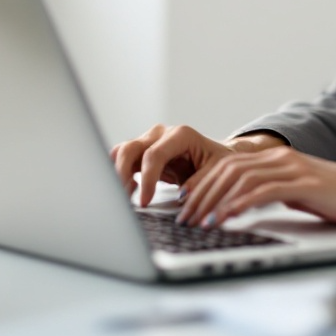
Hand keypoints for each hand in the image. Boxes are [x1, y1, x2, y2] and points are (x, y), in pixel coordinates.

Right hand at [110, 124, 241, 207]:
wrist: (215, 157)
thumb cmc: (217, 162)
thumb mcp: (217, 171)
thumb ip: (200, 181)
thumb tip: (183, 195)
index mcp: (181, 134)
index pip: (154, 155)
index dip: (147, 179)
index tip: (145, 201)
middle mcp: (161, 134)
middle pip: (130, 149)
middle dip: (122, 174)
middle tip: (124, 199)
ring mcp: (149, 141)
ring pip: (121, 153)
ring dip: (118, 174)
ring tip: (124, 196)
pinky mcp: (143, 152)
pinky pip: (124, 160)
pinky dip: (121, 175)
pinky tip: (128, 191)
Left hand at [176, 147, 335, 229]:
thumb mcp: (297, 194)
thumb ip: (270, 194)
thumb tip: (239, 208)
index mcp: (275, 159)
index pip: (226, 165)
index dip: (201, 183)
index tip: (183, 203)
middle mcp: (280, 158)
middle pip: (226, 169)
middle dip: (200, 194)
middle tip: (183, 217)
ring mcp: (293, 168)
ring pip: (239, 178)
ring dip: (214, 201)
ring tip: (200, 222)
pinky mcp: (305, 183)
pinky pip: (263, 190)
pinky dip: (240, 204)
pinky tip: (227, 217)